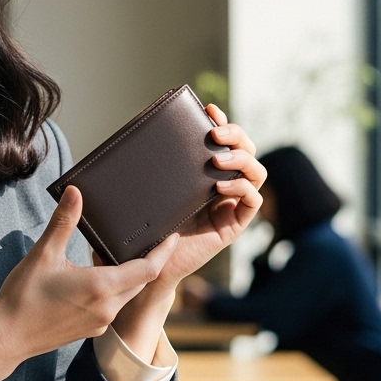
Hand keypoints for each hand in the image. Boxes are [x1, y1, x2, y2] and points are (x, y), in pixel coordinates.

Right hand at [0, 186, 178, 380]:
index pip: (147, 269)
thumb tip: (75, 192)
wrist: (7, 337)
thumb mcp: (44, 254)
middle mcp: (108, 307)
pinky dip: (115, 290)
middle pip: (141, 282)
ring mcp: (100, 321)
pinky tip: (102, 279)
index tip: (172, 237)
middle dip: (150, 262)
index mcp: (101, 286)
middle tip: (154, 241)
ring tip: (129, 256)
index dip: (163, 253)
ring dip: (131, 277)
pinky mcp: (90, 330)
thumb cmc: (23, 296)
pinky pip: (113, 306)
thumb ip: (63, 222)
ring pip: (127, 295)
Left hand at [110, 105, 264, 355]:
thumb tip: (124, 135)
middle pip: (246, 150)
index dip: (222, 121)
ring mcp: (229, 204)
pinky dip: (242, 188)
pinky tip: (220, 185)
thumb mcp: (139, 192)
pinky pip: (252, 202)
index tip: (209, 109)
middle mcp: (220, 184)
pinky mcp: (232, 225)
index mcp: (200, 172)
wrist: (143, 270)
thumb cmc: (137, 230)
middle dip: (236, 135)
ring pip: (256, 172)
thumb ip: (136, 167)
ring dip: (241, 159)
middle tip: (215, 133)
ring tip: (217, 159)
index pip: (223, 140)